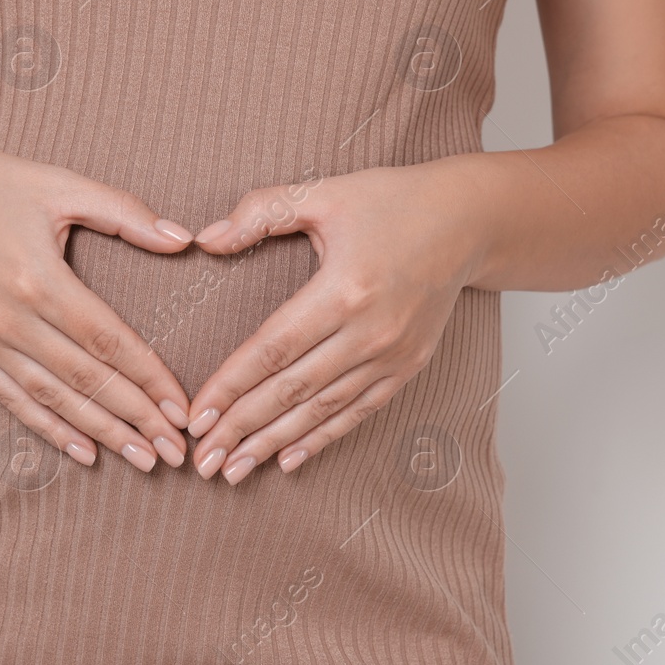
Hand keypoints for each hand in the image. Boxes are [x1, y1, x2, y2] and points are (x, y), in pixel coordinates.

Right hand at [0, 145, 194, 470]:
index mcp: (39, 277)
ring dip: (101, 433)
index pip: (108, 340)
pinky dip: (48, 429)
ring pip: (52, 398)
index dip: (150, 378)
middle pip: (86, 379)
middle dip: (136, 419)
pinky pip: (12, 399)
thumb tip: (183, 240)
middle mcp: (10, 317)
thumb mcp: (61, 185)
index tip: (181, 409)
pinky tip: (84, 452)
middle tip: (175, 451)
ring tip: (143, 460)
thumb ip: (124, 213)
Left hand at [185, 158, 486, 482]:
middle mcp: (369, 331)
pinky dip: (322, 438)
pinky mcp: (408, 366)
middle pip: (291, 390)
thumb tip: (205, 240)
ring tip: (234, 471)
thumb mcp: (322, 192)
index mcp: (342, 289)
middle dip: (241, 429)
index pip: (271, 349)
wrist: (468, 219)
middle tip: (203, 460)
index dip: (230, 386)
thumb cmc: (392, 201)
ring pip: (322, 410)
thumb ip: (260, 212)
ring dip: (274, 444)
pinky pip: (358, 411)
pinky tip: (289, 460)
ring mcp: (392, 354)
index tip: (197, 417)